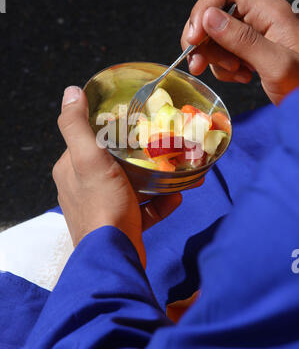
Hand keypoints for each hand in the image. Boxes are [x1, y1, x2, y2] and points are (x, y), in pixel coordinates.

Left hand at [52, 86, 182, 267]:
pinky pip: (144, 208)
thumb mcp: (88, 159)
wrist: (115, 256)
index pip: (88, 141)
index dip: (109, 130)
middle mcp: (84, 189)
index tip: (133, 122)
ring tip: (176, 170)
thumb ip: (77, 126)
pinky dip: (160, 203)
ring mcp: (104, 208)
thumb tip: (71, 92)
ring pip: (132, 185)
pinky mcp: (122, 225)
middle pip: (114, 163)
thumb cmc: (102, 205)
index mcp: (71, 170)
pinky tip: (175, 197)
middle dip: (139, 155)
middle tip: (161, 145)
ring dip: (155, 179)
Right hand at [181, 0, 298, 104]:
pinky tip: (242, 77)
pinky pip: (224, 54)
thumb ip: (242, 39)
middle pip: (214, 16)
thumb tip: (208, 17)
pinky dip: (225, 69)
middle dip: (203, 42)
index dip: (202, 13)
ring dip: (215, 59)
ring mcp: (254, 35)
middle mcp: (259, 18)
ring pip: (216, 38)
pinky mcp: (251, 52)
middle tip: (200, 66)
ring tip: (236, 74)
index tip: (192, 41)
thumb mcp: (276, 64)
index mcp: (268, 11)